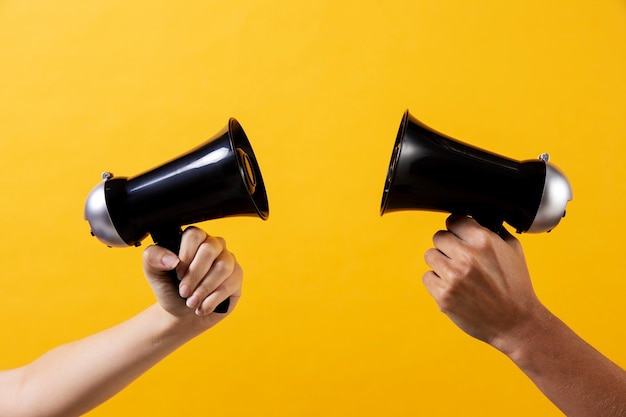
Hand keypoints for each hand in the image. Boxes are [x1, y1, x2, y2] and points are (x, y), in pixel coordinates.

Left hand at [142, 227, 242, 322]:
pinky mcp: (237, 277)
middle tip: (183, 292)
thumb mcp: (153, 272)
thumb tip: (171, 259)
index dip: (185, 255)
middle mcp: (214, 245)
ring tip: (192, 302)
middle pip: (210, 250)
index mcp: (194, 239)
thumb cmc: (170, 288)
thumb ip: (153, 257)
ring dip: (204, 289)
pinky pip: (230, 284)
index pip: (194, 235)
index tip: (177, 273)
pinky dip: (212, 300)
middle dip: (194, 275)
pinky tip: (202, 306)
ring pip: (222, 268)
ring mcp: (228, 260)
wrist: (181, 314)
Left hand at [422, 215, 544, 350]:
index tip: (460, 236)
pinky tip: (454, 288)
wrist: (516, 322)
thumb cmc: (516, 286)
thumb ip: (492, 231)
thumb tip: (474, 218)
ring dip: (441, 263)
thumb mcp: (513, 250)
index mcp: (483, 241)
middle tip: (460, 259)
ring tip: (458, 274)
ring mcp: (452, 276)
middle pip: (438, 237)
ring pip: (430, 255)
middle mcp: (466, 256)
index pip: (453, 220)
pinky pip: (427, 277)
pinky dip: (437, 282)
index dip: (457, 229)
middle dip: (448, 246)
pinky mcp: (443, 294)